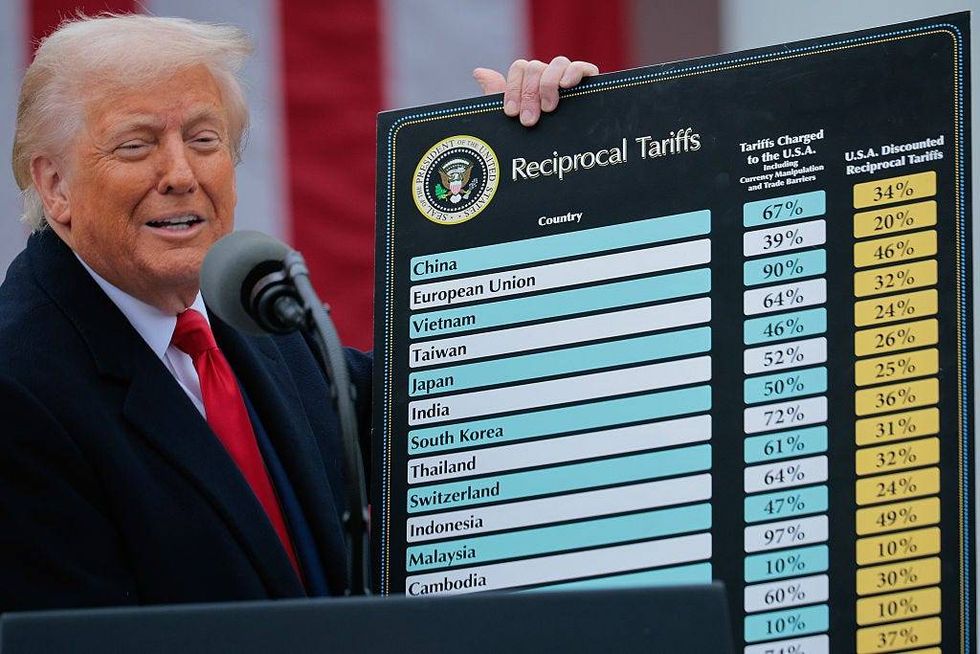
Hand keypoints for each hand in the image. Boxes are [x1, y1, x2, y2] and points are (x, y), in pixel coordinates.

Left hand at [473, 57, 598, 126]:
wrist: (565, 159)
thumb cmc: (536, 138)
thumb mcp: (513, 120)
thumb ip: (496, 95)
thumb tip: (478, 72)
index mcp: (531, 82)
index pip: (520, 68)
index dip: (513, 88)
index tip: (511, 113)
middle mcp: (549, 76)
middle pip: (535, 67)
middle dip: (528, 94)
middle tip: (529, 121)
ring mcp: (569, 79)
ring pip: (558, 63)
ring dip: (548, 85)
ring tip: (548, 109)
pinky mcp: (589, 84)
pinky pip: (582, 67)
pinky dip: (574, 72)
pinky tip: (566, 86)